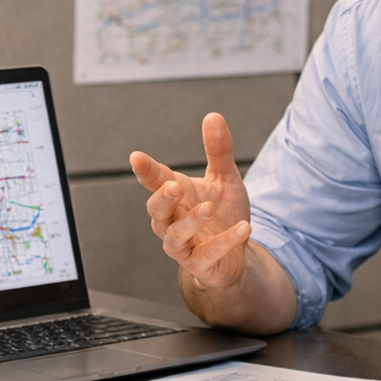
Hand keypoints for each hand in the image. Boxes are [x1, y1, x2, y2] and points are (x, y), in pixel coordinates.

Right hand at [130, 112, 252, 289]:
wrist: (238, 253)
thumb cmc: (223, 212)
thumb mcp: (225, 178)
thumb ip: (219, 150)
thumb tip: (213, 116)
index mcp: (176, 195)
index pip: (155, 180)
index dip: (145, 170)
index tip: (136, 157)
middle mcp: (172, 221)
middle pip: (156, 211)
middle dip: (163, 198)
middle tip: (174, 186)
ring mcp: (183, 245)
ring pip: (175, 235)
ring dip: (191, 221)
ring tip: (209, 207)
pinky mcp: (200, 264)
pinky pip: (208, 254)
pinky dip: (225, 242)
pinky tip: (244, 229)